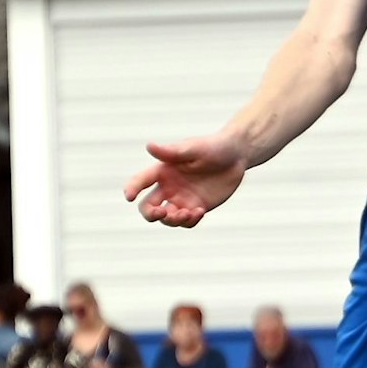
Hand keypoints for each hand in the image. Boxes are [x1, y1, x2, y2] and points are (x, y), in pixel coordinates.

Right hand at [123, 135, 249, 227]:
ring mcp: (182, 199)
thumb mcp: (194, 148)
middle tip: (162, 212)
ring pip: (167, 218)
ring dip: (172, 220)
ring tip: (187, 213)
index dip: (132, 189)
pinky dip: (189, 221)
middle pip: (148, 207)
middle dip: (150, 214)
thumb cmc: (213, 147)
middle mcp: (169, 187)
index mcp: (163, 171)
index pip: (141, 181)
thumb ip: (173, 151)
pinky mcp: (196, 207)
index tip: (129, 197)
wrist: (237, 156)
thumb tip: (150, 146)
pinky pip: (186, 221)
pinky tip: (199, 211)